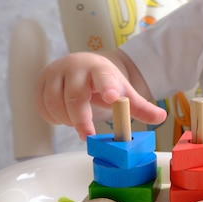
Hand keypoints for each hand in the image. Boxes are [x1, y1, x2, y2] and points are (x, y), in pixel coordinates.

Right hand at [37, 52, 166, 139]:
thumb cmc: (105, 83)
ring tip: (78, 121)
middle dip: (81, 119)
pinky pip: (42, 107)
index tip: (112, 97)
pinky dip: (53, 118)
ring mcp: (55, 72)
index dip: (107, 87)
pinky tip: (64, 116)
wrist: (82, 67)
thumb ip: (141, 107)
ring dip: (66, 120)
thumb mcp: (124, 92)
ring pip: (55, 104)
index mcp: (100, 69)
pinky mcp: (40, 82)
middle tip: (87, 134)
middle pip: (75, 98)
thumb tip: (161, 117)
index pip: (104, 78)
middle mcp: (75, 67)